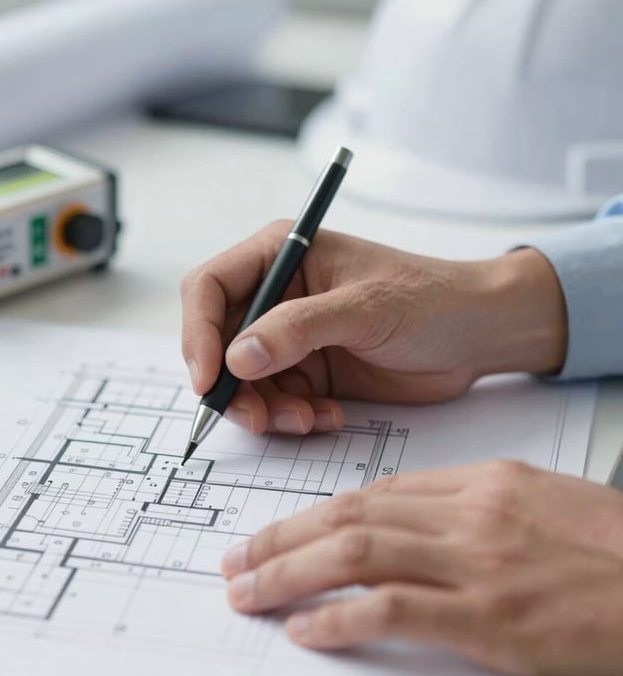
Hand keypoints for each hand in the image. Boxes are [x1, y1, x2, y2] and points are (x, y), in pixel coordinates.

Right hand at [180, 221, 566, 434]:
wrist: (478, 336)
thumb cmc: (430, 300)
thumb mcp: (364, 308)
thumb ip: (297, 329)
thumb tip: (234, 358)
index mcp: (280, 256)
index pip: (208, 288)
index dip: (196, 333)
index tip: (209, 380)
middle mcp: (276, 296)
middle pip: (218, 343)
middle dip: (232, 385)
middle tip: (257, 417)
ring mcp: (290, 338)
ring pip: (243, 382)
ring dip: (264, 409)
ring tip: (306, 419)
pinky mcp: (308, 372)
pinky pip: (276, 403)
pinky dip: (292, 418)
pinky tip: (329, 417)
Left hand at [220, 461, 622, 675]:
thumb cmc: (621, 553)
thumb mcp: (545, 507)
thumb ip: (476, 511)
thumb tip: (410, 531)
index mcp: (484, 482)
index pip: (376, 491)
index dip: (316, 512)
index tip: (280, 530)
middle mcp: (472, 513)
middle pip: (352, 515)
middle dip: (284, 537)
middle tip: (239, 558)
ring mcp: (479, 563)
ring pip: (358, 553)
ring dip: (290, 572)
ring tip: (248, 590)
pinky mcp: (491, 620)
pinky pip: (394, 609)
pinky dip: (341, 618)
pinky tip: (306, 630)